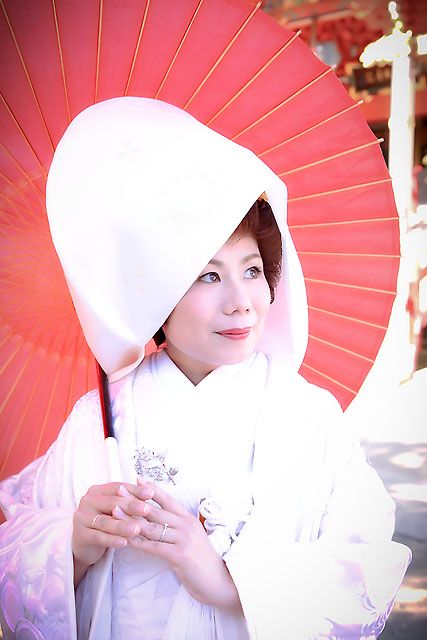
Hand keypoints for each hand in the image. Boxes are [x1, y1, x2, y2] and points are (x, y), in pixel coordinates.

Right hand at [72, 481, 154, 575]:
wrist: (84, 544)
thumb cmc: (105, 522)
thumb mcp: (114, 510)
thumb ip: (128, 500)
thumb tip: (151, 491)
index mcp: (98, 491)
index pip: (118, 487)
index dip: (135, 490)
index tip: (151, 493)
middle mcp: (88, 501)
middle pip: (112, 502)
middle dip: (131, 506)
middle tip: (147, 509)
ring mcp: (81, 518)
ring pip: (105, 521)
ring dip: (122, 525)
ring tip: (137, 529)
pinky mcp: (80, 535)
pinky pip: (98, 537)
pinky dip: (112, 540)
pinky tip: (124, 543)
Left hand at [119, 479, 242, 613]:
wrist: (217, 581)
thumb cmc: (201, 559)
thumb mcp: (191, 537)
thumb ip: (177, 526)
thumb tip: (159, 516)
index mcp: (189, 518)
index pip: (168, 499)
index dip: (152, 488)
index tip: (137, 479)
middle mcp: (186, 525)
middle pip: (156, 510)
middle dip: (136, 500)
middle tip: (120, 491)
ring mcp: (183, 539)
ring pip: (152, 527)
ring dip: (131, 519)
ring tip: (115, 512)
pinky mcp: (179, 555)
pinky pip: (153, 546)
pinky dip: (138, 542)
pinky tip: (125, 538)